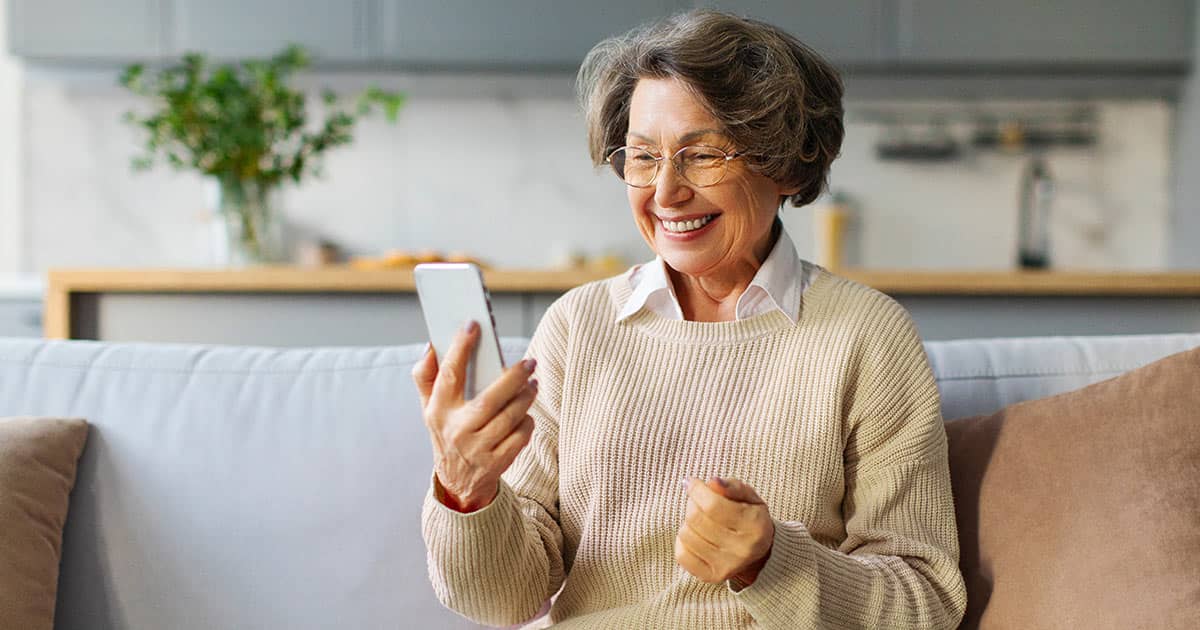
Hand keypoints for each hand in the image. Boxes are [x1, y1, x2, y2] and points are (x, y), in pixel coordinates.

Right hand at [412, 320, 538, 511]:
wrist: (456, 482)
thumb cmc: (447, 432)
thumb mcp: (429, 408)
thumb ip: (426, 376)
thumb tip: (431, 344)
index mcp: (437, 411)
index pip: (449, 375)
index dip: (460, 349)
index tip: (473, 326)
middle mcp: (456, 430)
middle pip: (489, 399)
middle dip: (512, 378)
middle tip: (529, 362)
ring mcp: (476, 449)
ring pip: (508, 418)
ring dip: (525, 398)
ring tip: (533, 383)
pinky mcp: (495, 464)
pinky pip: (519, 438)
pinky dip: (527, 423)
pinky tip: (527, 413)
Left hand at [675, 477, 774, 587]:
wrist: (760, 554)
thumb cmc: (750, 518)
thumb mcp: (749, 496)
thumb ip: (731, 486)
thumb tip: (712, 482)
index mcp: (754, 526)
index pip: (713, 505)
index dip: (697, 490)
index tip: (692, 482)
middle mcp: (742, 549)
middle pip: (696, 519)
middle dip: (692, 503)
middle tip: (697, 500)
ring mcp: (726, 566)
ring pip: (686, 535)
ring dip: (688, 521)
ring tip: (700, 519)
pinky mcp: (711, 577)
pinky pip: (681, 554)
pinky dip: (683, 541)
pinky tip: (696, 536)